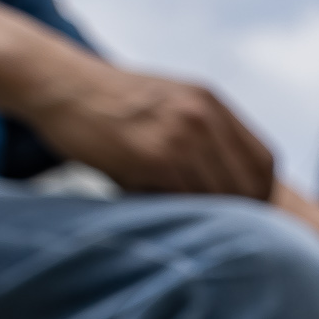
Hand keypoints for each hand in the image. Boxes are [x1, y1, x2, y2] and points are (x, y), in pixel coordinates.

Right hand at [23, 65, 271, 197]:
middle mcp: (203, 116)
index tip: (250, 219)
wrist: (55, 83)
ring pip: (216, 197)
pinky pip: (181, 200)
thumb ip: (203, 137)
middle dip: (237, 215)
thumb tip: (235, 194)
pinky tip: (148, 205)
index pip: (263, 163)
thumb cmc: (108, 104)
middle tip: (217, 235)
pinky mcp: (154, 155)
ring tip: (174, 216)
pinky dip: (171, 212)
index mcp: (211, 103)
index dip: (260, 196)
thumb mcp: (168, 105)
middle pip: (246, 185)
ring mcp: (181, 135)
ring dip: (200, 216)